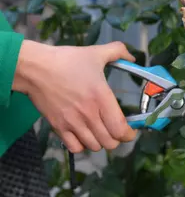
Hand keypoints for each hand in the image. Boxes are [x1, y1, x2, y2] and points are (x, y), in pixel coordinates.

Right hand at [13, 40, 137, 152]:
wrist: (35, 68)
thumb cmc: (68, 60)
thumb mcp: (96, 52)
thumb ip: (118, 51)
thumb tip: (133, 58)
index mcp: (102, 98)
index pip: (120, 129)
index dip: (128, 134)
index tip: (130, 130)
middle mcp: (89, 115)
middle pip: (110, 142)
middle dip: (116, 138)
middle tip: (115, 129)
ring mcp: (73, 123)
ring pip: (94, 147)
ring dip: (100, 142)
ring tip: (100, 131)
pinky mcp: (58, 127)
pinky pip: (75, 148)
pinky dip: (82, 145)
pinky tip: (83, 135)